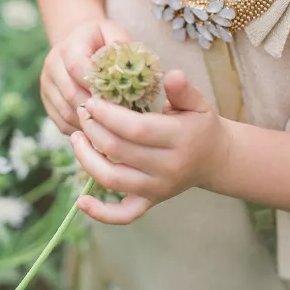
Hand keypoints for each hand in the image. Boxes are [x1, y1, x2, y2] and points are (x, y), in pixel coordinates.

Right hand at [41, 20, 130, 134]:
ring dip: (90, 122)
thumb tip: (134, 70)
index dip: (97, 85)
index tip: (119, 97)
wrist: (77, 42)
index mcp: (68, 46)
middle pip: (70, 93)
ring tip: (113, 127)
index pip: (76, 67)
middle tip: (121, 118)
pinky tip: (100, 130)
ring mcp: (46, 85)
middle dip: (97, 108)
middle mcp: (52, 65)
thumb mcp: (113, 33)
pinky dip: (81, 130)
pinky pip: (62, 123)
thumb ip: (122, 46)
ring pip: (66, 112)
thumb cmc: (101, 39)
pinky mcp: (47, 101)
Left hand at [71, 70, 231, 223]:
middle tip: (81, 112)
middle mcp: (168, 168)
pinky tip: (81, 201)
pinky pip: (123, 215)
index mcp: (179, 139)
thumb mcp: (198, 103)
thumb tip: (172, 74)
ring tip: (75, 137)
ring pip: (113, 180)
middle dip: (93, 130)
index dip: (109, 115)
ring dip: (86, 159)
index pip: (136, 129)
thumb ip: (183, 89)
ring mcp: (158, 189)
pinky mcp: (150, 202)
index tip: (92, 101)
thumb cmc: (199, 125)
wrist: (214, 159)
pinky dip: (100, 212)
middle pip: (119, 151)